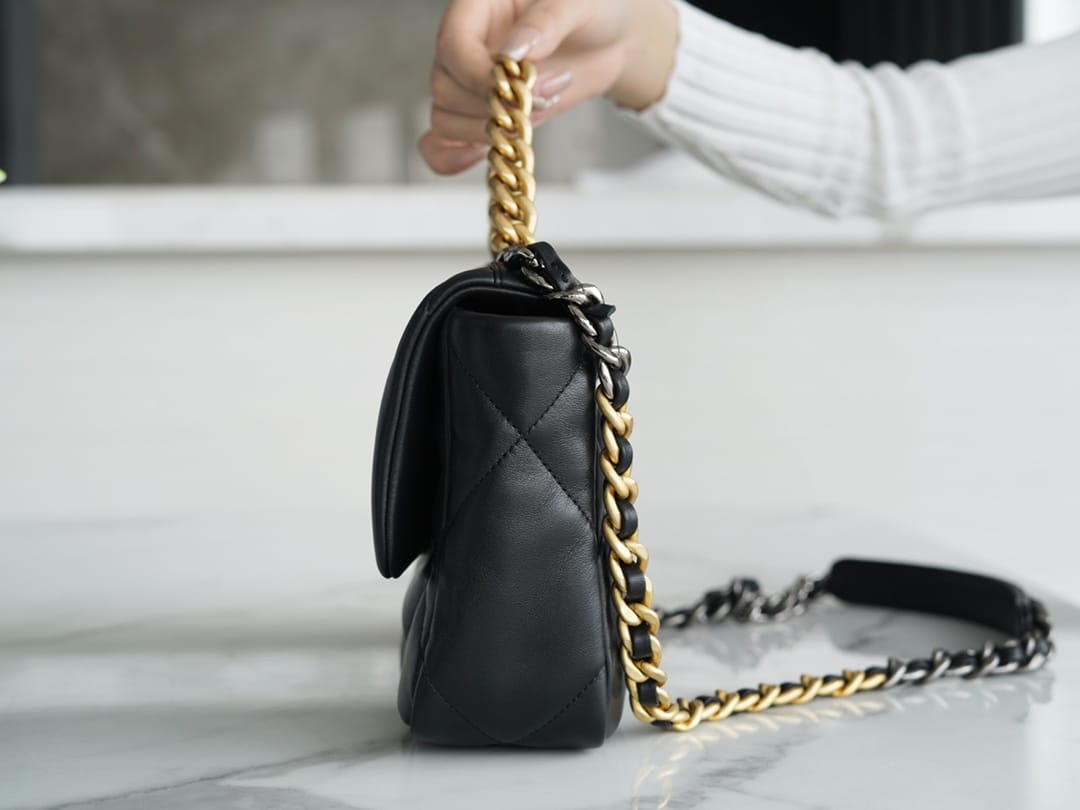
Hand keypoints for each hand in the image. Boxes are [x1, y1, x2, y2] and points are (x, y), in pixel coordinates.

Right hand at [419, 0, 676, 174]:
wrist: (611, 40)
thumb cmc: (595, 8)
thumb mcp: (580, 2)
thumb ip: (547, 20)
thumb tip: (513, 50)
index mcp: (478, 6)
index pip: (454, 45)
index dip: (480, 75)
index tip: (521, 83)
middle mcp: (467, 43)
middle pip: (445, 87)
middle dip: (494, 106)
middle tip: (545, 98)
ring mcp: (468, 82)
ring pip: (445, 117)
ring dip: (487, 130)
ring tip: (535, 114)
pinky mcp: (478, 113)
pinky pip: (442, 141)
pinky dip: (451, 157)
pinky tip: (476, 158)